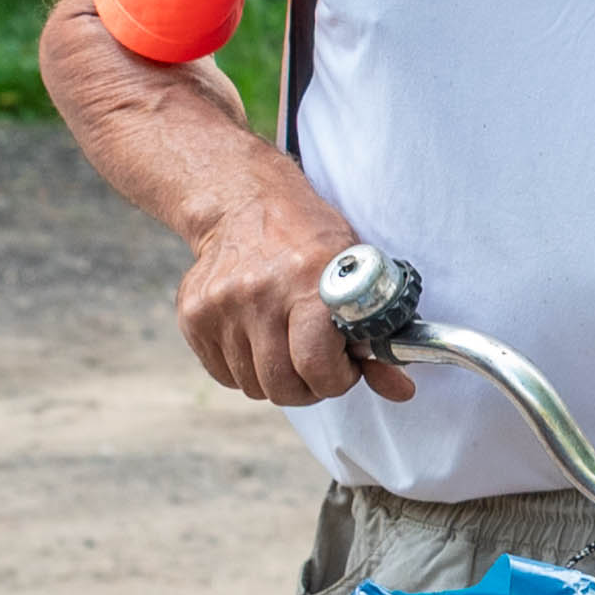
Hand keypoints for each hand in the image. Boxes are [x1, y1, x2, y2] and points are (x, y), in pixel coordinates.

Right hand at [175, 165, 407, 406]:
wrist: (244, 204)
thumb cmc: (311, 241)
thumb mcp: (356, 273)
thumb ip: (377, 336)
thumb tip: (402, 390)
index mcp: (307, 281)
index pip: (316, 365)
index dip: (337, 380)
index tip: (345, 366)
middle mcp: (258, 294)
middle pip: (282, 385)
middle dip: (309, 387)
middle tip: (318, 364)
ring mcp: (220, 306)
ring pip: (253, 385)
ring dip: (276, 377)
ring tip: (289, 345)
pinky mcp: (192, 315)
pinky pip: (224, 374)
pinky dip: (246, 368)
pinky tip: (259, 337)